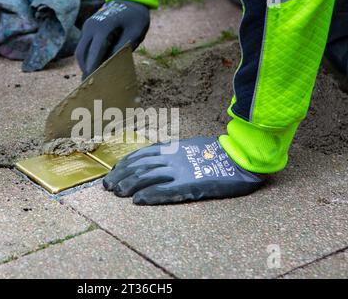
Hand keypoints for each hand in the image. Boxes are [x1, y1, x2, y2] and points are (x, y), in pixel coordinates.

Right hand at [76, 0, 149, 78]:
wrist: (129, 0)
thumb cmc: (135, 17)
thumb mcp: (135, 32)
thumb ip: (123, 47)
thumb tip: (112, 64)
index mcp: (103, 26)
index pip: (94, 50)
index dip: (93, 67)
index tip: (92, 80)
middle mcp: (91, 27)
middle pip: (82, 53)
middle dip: (85, 68)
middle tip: (90, 84)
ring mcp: (87, 27)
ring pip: (80, 51)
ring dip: (85, 64)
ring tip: (92, 79)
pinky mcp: (88, 30)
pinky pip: (84, 47)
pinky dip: (87, 58)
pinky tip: (94, 68)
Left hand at [103, 137, 264, 204]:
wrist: (239, 157)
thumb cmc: (216, 153)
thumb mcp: (190, 147)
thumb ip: (172, 153)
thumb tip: (156, 158)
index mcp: (172, 148)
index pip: (140, 155)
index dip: (124, 164)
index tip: (113, 172)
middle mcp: (171, 157)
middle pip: (139, 165)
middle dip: (121, 175)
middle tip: (108, 186)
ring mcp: (180, 171)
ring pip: (147, 176)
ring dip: (129, 185)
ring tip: (117, 193)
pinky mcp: (189, 185)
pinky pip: (165, 190)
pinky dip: (149, 195)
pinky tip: (137, 201)